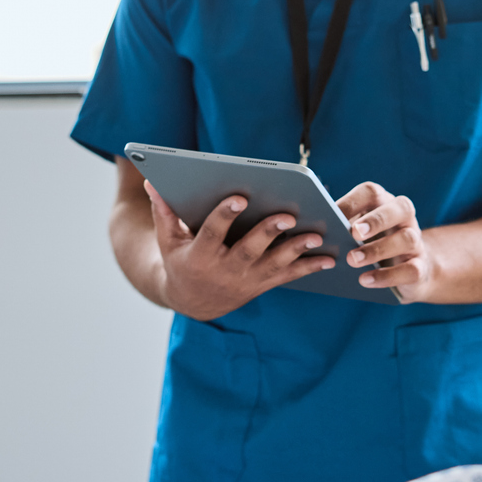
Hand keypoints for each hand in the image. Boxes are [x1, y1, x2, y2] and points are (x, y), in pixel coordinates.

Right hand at [147, 181, 335, 320]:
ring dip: (297, 250)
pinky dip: (309, 267)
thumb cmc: (180, 260)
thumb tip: (152, 180)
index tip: (238, 196)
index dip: (224, 215)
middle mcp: (225, 271)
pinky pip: (289, 277)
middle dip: (268, 233)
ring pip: (274, 265)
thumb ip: (163, 211)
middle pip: (249, 250)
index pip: (212, 233)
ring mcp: (247, 280)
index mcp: (199, 256)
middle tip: (287, 215)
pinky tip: (330, 257)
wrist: (193, 301)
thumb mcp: (168, 239)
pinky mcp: (263, 285)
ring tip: (317, 235)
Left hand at [338, 182, 435, 301]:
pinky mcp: (420, 267)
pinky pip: (410, 270)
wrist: (408, 270)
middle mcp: (404, 218)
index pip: (372, 192)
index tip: (332, 214)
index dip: (353, 201)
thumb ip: (340, 226)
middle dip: (376, 220)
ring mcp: (416, 242)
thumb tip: (310, 230)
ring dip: (378, 249)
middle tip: (353, 232)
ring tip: (353, 260)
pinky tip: (365, 280)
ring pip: (407, 239)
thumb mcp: (357, 233)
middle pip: (399, 208)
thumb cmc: (372, 245)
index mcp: (384, 203)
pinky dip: (387, 276)